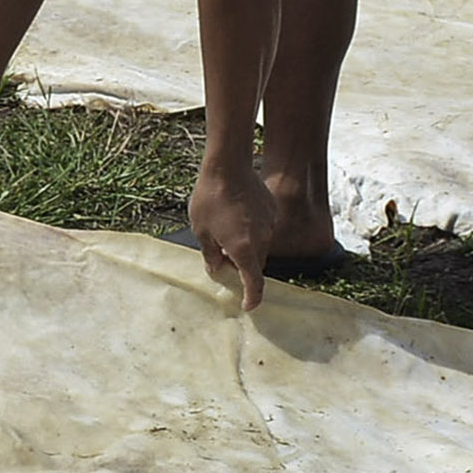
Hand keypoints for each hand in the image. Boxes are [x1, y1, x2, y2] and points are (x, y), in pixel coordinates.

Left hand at [188, 159, 279, 311]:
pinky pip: (263, 228)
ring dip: (247, 247)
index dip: (252, 297)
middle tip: (223, 259)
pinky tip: (235, 216)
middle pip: (256, 263)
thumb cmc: (209, 199)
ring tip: (225, 233)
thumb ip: (211, 254)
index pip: (254, 282)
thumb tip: (217, 268)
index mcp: (244, 249)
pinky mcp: (271, 209)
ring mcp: (269, 223)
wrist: (227, 166)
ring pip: (260, 245)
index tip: (248, 306)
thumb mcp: (201, 231)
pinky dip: (252, 230)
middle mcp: (261, 239)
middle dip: (242, 267)